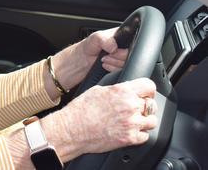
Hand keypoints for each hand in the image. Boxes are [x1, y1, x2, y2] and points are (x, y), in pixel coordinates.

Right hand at [42, 78, 157, 160]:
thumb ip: (116, 90)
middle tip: (135, 109)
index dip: (147, 90)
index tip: (145, 93)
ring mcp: (131, 123)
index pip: (149, 86)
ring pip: (152, 121)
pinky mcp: (130, 138)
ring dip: (144, 121)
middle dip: (145, 106)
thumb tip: (124, 90)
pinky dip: (139, 134)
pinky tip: (128, 130)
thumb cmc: (80, 110)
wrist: (71, 130)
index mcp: (122, 91)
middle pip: (152, 104)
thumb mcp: (97, 90)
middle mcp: (130, 106)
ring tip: (133, 121)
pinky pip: (145, 136)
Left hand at [50, 28, 128, 93]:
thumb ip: (104, 39)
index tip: (114, 49)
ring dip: (116, 63)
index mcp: (118, 35)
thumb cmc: (82, 50)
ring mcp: (120, 58)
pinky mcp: (118, 68)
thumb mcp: (93, 39)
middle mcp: (120, 46)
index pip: (133, 38)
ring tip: (104, 60)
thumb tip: (114, 46)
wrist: (74, 65)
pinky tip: (105, 66)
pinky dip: (115, 69)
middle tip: (107, 55)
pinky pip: (124, 70)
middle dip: (119, 56)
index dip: (125, 46)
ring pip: (129, 62)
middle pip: (132, 52)